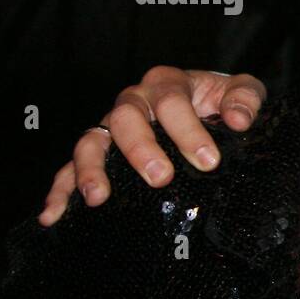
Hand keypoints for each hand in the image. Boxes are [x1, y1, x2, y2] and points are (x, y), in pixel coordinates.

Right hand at [39, 67, 266, 225]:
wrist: (210, 108)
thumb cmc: (224, 101)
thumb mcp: (241, 91)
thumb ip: (245, 99)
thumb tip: (238, 120)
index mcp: (168, 83)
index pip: (171, 101)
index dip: (187, 130)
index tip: (208, 161)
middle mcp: (135, 101)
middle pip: (125, 118)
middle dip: (141, 149)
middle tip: (161, 178)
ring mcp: (112, 126)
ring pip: (91, 141)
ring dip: (91, 168)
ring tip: (98, 197)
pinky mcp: (101, 152)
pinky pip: (71, 167)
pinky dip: (61, 190)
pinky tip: (54, 215)